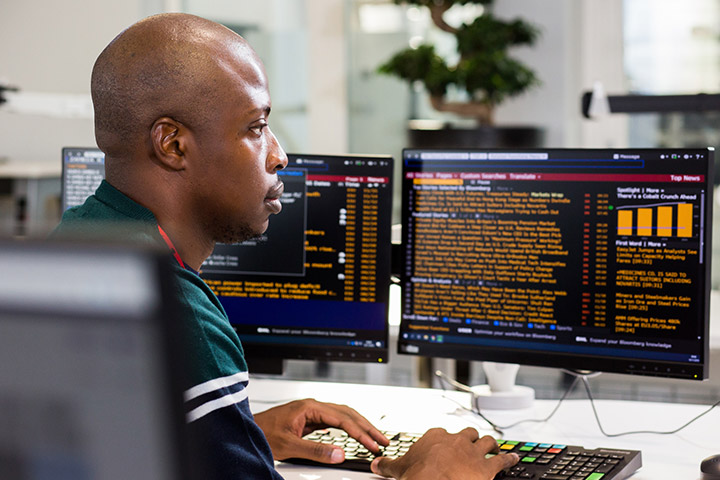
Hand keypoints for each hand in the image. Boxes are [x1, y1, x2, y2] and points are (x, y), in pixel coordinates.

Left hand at [253, 398, 389, 463]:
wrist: (245, 431)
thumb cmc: (261, 433)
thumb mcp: (289, 446)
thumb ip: (315, 450)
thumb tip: (340, 454)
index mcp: (309, 407)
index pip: (343, 419)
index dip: (360, 433)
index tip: (373, 444)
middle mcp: (312, 406)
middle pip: (347, 413)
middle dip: (366, 427)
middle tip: (382, 441)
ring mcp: (310, 412)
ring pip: (342, 416)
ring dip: (359, 427)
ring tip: (373, 438)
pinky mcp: (308, 419)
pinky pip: (333, 421)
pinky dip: (347, 428)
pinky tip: (352, 434)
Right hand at [370, 427, 517, 479]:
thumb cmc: (420, 476)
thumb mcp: (399, 470)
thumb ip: (388, 465)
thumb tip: (376, 464)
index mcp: (436, 437)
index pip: (442, 432)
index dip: (445, 439)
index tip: (444, 445)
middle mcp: (456, 440)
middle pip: (468, 432)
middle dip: (471, 437)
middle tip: (473, 443)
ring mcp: (473, 452)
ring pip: (487, 441)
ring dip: (492, 444)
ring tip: (494, 446)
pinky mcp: (487, 466)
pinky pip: (502, 459)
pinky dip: (509, 458)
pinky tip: (513, 458)